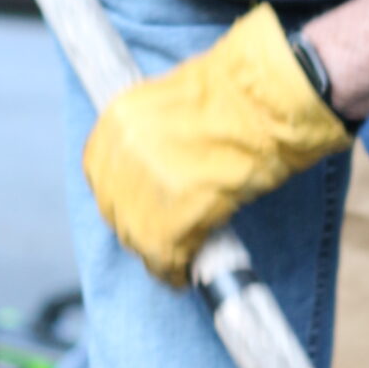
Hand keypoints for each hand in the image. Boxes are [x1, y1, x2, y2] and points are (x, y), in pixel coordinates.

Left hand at [84, 4, 350, 285]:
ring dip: (156, 249)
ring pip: (137, 236)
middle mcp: (121, 152)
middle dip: (138, 223)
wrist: (267, 102)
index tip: (140, 205)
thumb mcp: (177, 103)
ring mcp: (141, 188)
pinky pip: (163, 257)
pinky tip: (185, 273)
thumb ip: (156, 135)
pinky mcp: (167, 222)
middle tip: (163, 233)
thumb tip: (160, 169)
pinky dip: (174, 270)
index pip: (101, 170)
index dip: (123, 194)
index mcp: (118, 119)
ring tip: (177, 256)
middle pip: (116, 207)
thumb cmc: (240, 94)